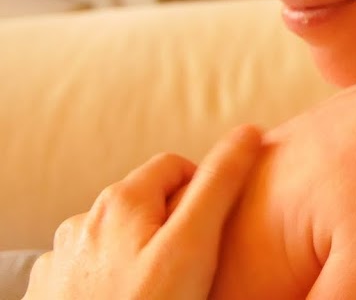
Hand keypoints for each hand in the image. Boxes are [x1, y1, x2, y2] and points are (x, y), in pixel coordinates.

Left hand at [22, 125, 262, 299]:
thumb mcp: (193, 245)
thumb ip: (219, 184)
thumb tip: (249, 131)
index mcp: (119, 200)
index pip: (175, 165)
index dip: (203, 193)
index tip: (214, 234)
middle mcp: (82, 222)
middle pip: (145, 204)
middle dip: (171, 226)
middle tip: (191, 269)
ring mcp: (60, 261)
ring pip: (117, 240)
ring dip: (139, 255)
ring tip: (160, 292)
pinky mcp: (48, 294)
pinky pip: (89, 273)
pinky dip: (109, 282)